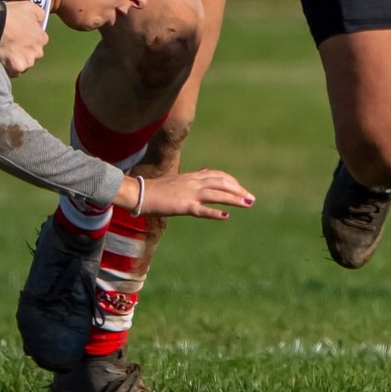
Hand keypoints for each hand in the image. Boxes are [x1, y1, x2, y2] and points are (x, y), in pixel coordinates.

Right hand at [0, 0, 48, 76]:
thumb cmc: (10, 14)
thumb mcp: (30, 7)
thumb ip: (40, 15)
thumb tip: (40, 22)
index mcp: (42, 38)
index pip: (38, 42)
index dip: (28, 38)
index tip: (18, 35)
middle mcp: (38, 51)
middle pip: (32, 54)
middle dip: (24, 51)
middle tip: (11, 44)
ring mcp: (27, 61)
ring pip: (24, 64)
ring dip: (17, 60)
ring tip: (5, 51)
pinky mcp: (16, 68)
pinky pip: (14, 71)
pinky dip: (9, 67)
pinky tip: (2, 58)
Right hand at [120, 167, 254, 220]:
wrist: (139, 193)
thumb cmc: (155, 190)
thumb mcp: (175, 183)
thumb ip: (188, 183)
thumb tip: (199, 182)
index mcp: (191, 177)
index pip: (217, 175)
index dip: (231, 182)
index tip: (241, 189)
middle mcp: (193, 182)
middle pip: (222, 183)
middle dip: (238, 190)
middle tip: (251, 198)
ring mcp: (189, 194)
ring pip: (217, 194)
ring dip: (234, 198)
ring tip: (248, 204)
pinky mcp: (183, 206)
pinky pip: (202, 209)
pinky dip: (215, 213)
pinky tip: (226, 216)